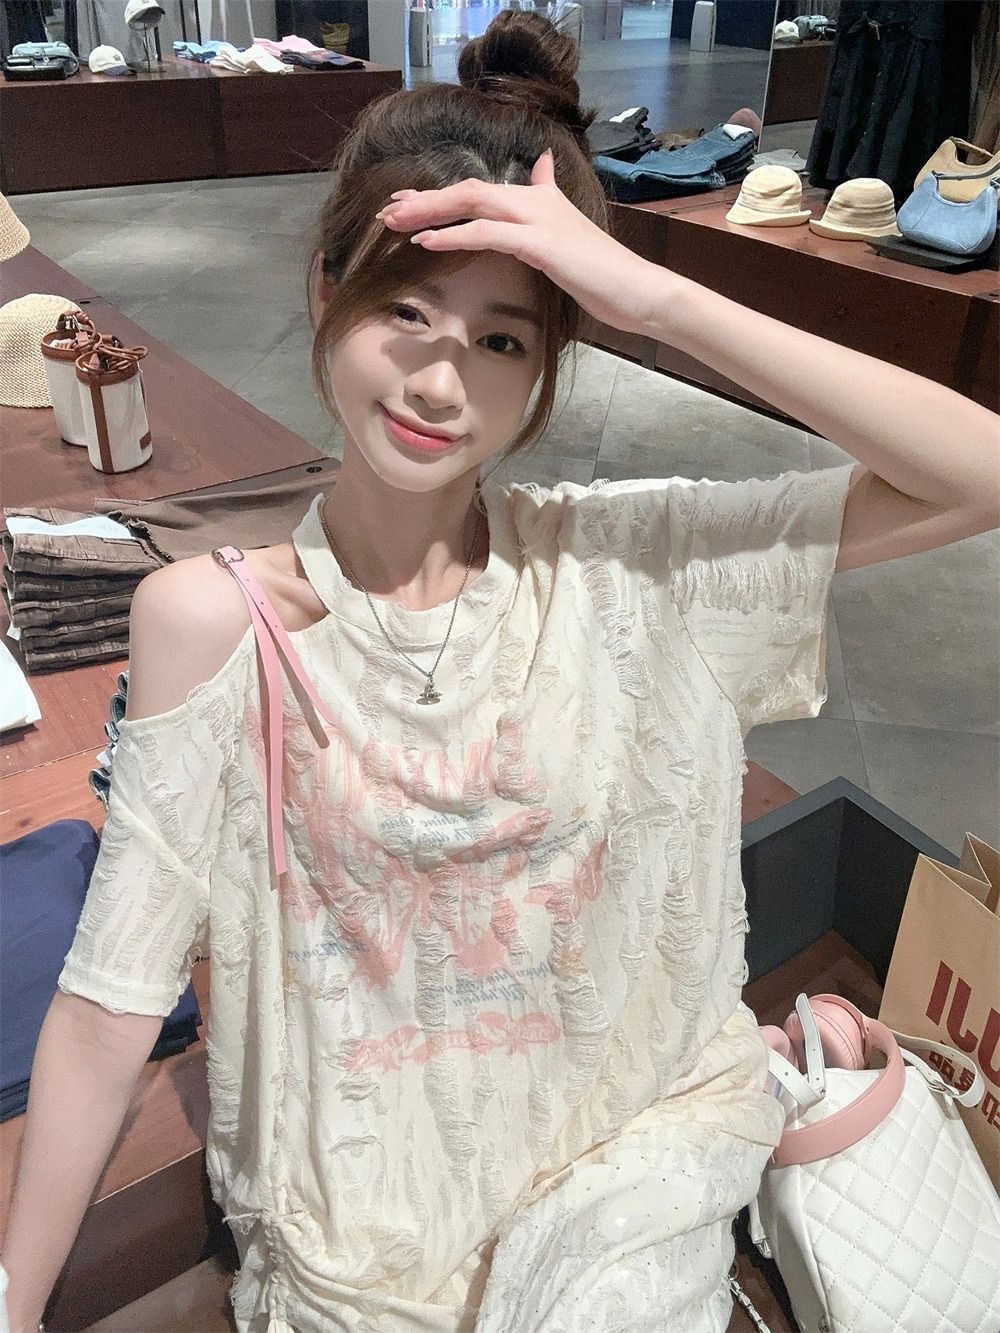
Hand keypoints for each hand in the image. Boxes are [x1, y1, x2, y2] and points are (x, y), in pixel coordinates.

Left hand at [377, 150, 661, 338]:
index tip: (406, 204)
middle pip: (467, 190)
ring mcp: (538, 219)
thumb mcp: (570, 234)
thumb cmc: (602, 274)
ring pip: (472, 202)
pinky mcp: (542, 243)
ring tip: (395, 222)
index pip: (479, 189)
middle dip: (424, 200)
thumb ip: (550, 201)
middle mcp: (535, 200)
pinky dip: (454, 235)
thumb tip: (542, 168)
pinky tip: (427, 241)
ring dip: (430, 212)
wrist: (636, 289)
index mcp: (538, 199)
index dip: (439, 196)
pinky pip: (488, 233)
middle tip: (388, 211)